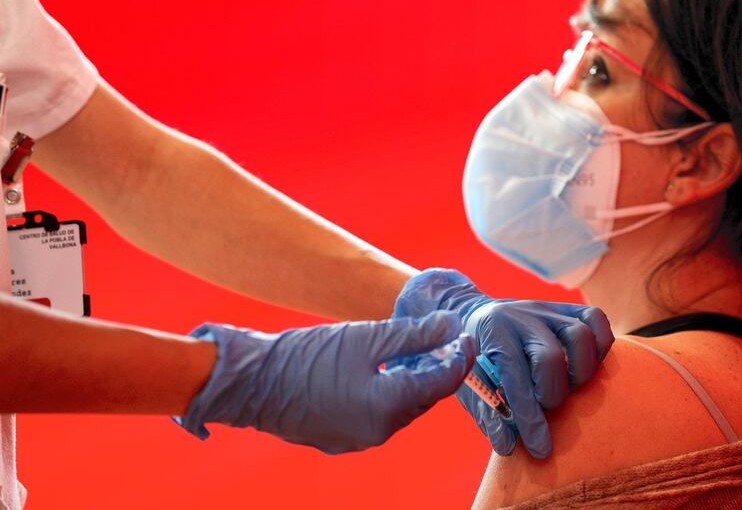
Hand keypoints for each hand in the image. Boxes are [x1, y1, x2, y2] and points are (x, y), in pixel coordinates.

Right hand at [174, 311, 475, 453]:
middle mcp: (378, 431)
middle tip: (444, 340)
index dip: (459, 357)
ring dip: (412, 381)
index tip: (466, 335)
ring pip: (400, 407)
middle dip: (437, 369)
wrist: (251, 381)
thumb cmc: (308, 356)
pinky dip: (387, 392)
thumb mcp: (366, 338)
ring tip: (415, 351)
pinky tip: (382, 370)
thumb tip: (452, 326)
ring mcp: (356, 439)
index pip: (441, 383)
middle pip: (422, 398)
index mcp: (388, 408)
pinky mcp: (339, 436)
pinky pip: (376, 414)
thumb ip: (414, 334)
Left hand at [392, 269, 613, 457]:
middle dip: (552, 395)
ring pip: (580, 335)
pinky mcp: (566, 308)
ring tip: (567, 387)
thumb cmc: (474, 358)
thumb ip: (488, 414)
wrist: (472, 316)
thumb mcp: (469, 385)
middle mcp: (521, 316)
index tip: (540, 449)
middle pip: (551, 357)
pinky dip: (600, 346)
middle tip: (545, 406)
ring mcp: (547, 309)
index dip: (530, 418)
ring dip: (580, 372)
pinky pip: (596, 319)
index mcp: (493, 332)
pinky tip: (584, 366)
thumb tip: (508, 445)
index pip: (516, 377)